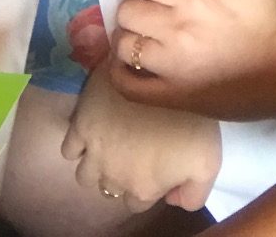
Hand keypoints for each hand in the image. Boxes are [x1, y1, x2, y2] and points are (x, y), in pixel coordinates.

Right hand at [61, 58, 221, 211]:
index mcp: (142, 189)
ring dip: (96, 166)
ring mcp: (94, 151)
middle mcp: (113, 177)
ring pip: (85, 175)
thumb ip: (194, 193)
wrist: (167, 75)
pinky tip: (94, 133)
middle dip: (120, 175)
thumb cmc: (192, 117)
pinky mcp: (81, 125)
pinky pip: (68, 149)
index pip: (136, 201)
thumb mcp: (208, 161)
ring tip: (112, 146)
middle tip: (133, 152)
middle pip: (110, 189)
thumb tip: (172, 200)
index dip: (145, 185)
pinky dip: (77, 146)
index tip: (151, 165)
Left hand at [110, 0, 275, 118]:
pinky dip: (119, 73)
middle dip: (140, 5)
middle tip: (158, 11)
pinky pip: (127, 86)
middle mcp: (174, 30)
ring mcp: (169, 67)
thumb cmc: (271, 17)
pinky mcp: (171, 97)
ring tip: (149, 36)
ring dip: (133, 36)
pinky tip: (130, 64)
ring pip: (124, 45)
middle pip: (128, 11)